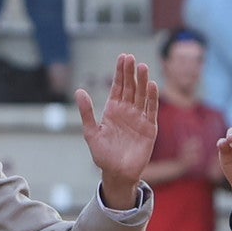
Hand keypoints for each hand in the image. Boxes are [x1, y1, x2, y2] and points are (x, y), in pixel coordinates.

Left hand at [79, 53, 161, 203]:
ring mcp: (139, 118)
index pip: (118, 87)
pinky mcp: (149, 128)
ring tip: (142, 67)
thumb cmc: (103, 155)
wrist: (117, 173)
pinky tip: (152, 85)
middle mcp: (127, 111)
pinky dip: (152, 98)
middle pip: (130, 88)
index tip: (123, 57)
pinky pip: (151, 110)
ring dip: (142, 82)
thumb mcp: (91, 133)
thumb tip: (79, 91)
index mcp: (113, 110)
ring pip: (142, 96)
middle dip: (131, 73)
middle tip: (131, 58)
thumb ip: (87, 113)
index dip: (120, 72)